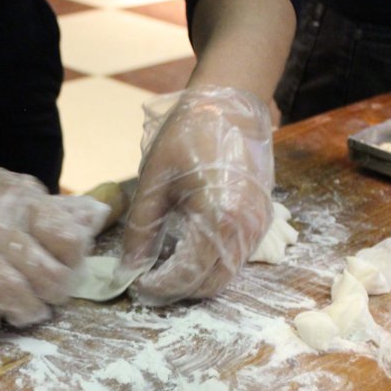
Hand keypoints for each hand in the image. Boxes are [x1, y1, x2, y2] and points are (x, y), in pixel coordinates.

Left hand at [119, 86, 273, 304]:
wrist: (231, 102)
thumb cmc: (189, 134)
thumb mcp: (154, 181)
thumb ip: (141, 230)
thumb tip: (128, 267)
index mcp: (219, 218)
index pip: (187, 275)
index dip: (160, 286)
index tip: (137, 283)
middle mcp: (245, 229)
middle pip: (211, 284)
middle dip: (179, 289)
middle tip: (149, 279)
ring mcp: (259, 226)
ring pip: (226, 274)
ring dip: (197, 278)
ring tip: (165, 266)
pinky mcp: (262, 219)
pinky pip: (237, 256)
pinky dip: (212, 263)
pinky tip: (188, 249)